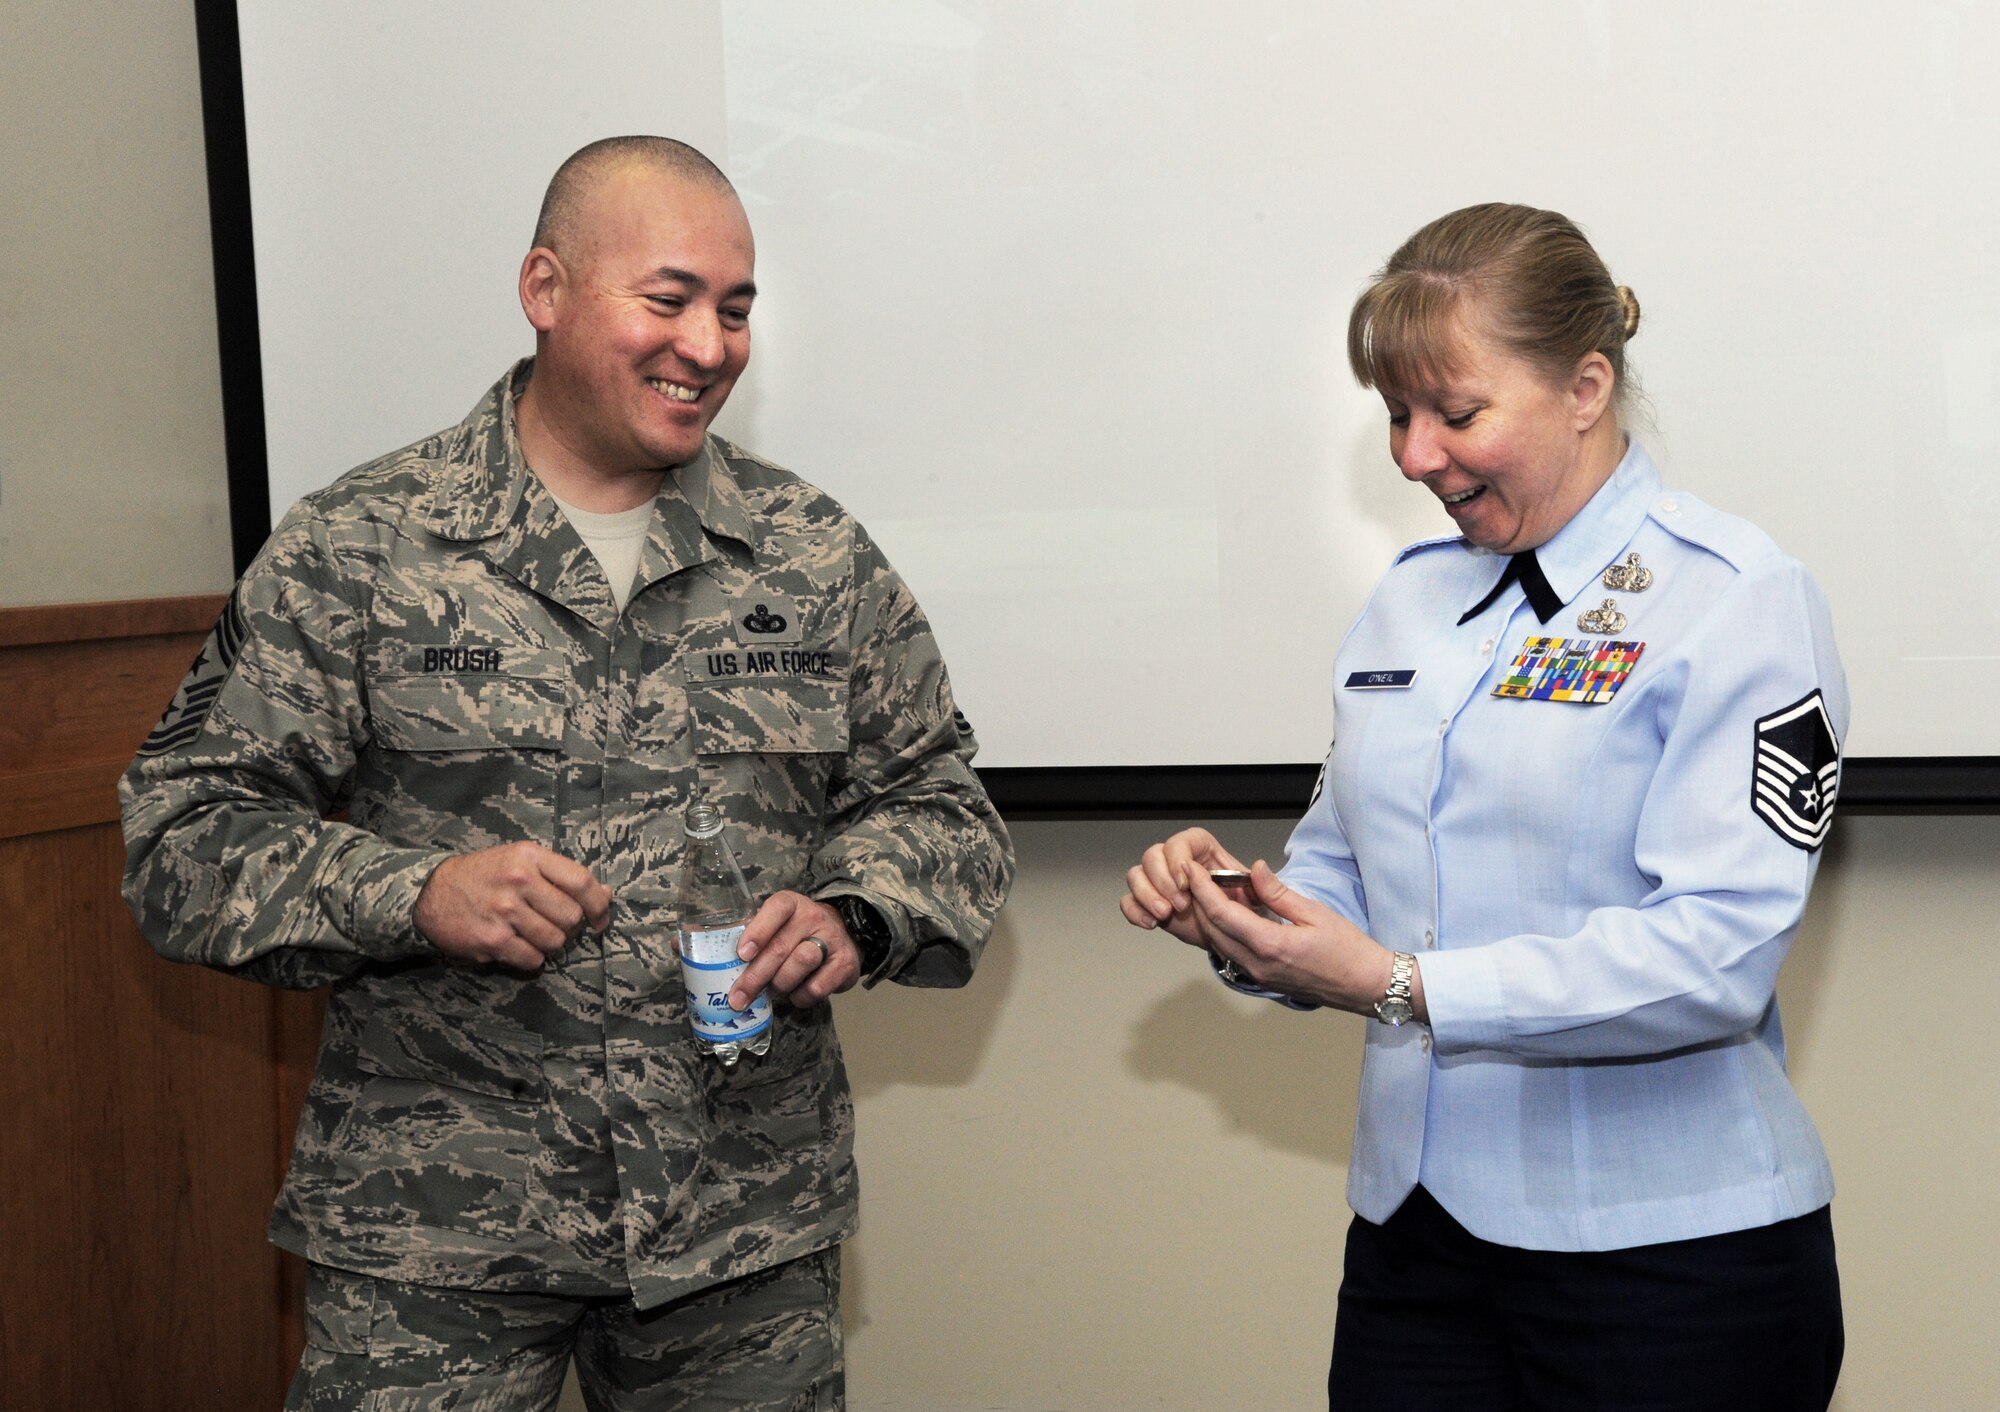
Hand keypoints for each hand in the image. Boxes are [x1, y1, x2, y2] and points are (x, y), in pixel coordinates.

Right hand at [414, 842, 612, 971]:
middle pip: (571, 917)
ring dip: (549, 944)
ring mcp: (504, 911)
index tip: (599, 919)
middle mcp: (519, 880)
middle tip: (553, 925)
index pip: (581, 881)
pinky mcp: (492, 940)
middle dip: (569, 927)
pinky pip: (532, 960)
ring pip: (555, 941)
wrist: (430, 893)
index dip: (598, 905)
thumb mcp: (521, 861)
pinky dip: (531, 959)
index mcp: (530, 857)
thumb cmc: (484, 875)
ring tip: (532, 934)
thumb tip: (605, 895)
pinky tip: (517, 946)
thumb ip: (560, 875)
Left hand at [729, 891, 858, 1010]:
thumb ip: (757, 939)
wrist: (844, 936)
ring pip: (801, 963)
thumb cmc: (798, 934)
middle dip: (755, 976)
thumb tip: (723, 969)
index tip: (742, 954)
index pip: (776, 910)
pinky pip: (817, 987)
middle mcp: (813, 917)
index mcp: (791, 904)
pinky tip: (795, 995)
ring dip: (780, 985)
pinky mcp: (845, 963)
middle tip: (738, 998)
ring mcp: (832, 939)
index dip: (758, 932)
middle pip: (780, 947)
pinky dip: (800, 997)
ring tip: (774, 992)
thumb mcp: (779, 926)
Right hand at [1120, 828, 1253, 948]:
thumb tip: (1260, 868)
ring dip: (1146, 895)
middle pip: (1153, 856)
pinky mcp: (1150, 903)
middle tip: (1179, 905)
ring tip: (1164, 914)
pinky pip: (1129, 901)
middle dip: (1162, 882)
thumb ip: (1264, 885)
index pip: (1181, 841)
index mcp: (1202, 850)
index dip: (1177, 858)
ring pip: (1136, 875)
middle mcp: (1176, 861)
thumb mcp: (1261, 897)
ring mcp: (1160, 882)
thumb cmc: (1245, 909)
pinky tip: (1151, 923)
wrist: (1233, 934)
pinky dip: (1135, 911)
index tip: (1186, 882)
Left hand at [1184, 861, 1419, 1018]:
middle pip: (1213, 929)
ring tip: (1204, 891)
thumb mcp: (1314, 911)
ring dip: (1207, 917)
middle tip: (1192, 876)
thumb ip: (1278, 892)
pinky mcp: (1261, 980)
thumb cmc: (1347, 949)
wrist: (1364, 985)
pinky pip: (1231, 953)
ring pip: (1218, 943)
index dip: (1202, 889)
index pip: (1222, 913)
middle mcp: (1257, 964)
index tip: (1191, 869)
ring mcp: (1257, 975)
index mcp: (1270, 944)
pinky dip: (1221, 932)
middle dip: (1198, 901)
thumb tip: (1254, 869)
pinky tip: (1225, 915)